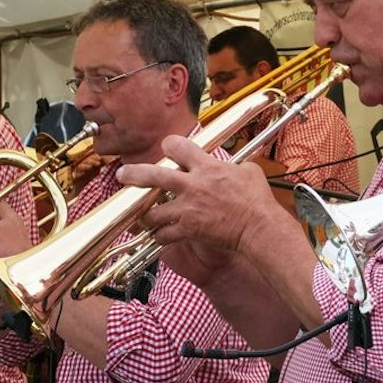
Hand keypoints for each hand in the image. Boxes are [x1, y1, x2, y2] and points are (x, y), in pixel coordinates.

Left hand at [122, 136, 275, 284]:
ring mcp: (188, 208)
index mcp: (206, 166)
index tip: (167, 150)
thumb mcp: (249, 172)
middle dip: (133, 174)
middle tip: (123, 175)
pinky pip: (165, 234)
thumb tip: (234, 165)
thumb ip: (234, 166)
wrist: (258, 227)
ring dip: (145, 215)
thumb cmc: (257, 200)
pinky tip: (159, 236)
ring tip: (141, 216)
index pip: (176, 146)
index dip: (169, 146)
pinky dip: (160, 236)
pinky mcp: (189, 229)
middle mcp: (192, 185)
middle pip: (153, 175)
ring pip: (152, 211)